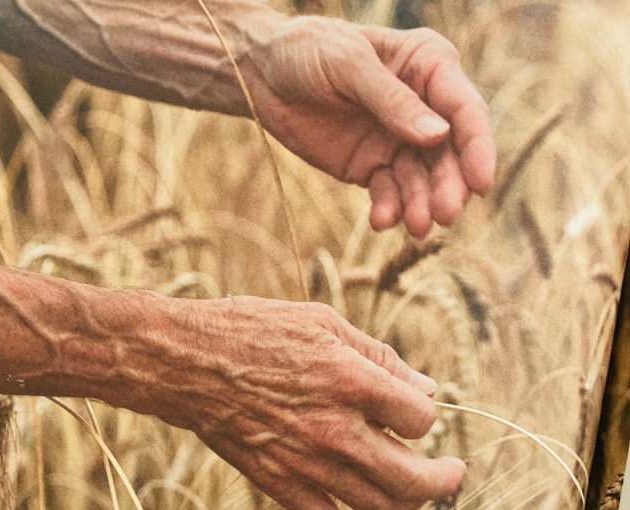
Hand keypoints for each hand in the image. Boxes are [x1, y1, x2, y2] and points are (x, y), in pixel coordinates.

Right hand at [153, 296, 466, 509]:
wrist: (186, 361)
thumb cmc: (252, 330)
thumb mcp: (322, 321)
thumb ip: (379, 356)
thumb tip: (425, 387)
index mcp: (350, 379)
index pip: (420, 418)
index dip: (425, 414)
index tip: (411, 408)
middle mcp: (335, 428)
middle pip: (412, 474)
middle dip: (443, 476)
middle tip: (453, 470)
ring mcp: (307, 462)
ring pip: (379, 502)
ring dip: (411, 501)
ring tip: (419, 489)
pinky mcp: (280, 483)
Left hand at [242, 18, 495, 237]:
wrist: (263, 75)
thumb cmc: (308, 50)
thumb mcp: (349, 64)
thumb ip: (391, 100)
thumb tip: (437, 137)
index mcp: (428, 67)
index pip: (465, 110)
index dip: (477, 148)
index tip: (480, 184)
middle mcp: (422, 106)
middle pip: (450, 153)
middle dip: (450, 186)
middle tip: (444, 216)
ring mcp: (398, 140)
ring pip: (422, 179)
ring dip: (422, 204)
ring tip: (417, 226)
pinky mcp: (372, 166)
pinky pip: (389, 192)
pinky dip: (390, 208)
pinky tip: (381, 220)